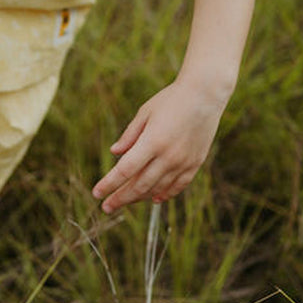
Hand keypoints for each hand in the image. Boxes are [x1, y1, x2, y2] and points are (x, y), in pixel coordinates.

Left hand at [91, 79, 226, 213]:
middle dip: (121, 198)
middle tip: (106, 206)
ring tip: (125, 201)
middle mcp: (168, 156)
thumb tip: (115, 154)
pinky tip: (154, 199)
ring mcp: (183, 162)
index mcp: (152, 142)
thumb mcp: (145, 112)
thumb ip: (129, 135)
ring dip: (139, 198)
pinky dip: (165, 194)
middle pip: (140, 185)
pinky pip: (178, 186)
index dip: (110, 184)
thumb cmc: (170, 100)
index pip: (125, 170)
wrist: (205, 95)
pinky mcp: (195, 163)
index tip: (96, 193)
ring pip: (158, 189)